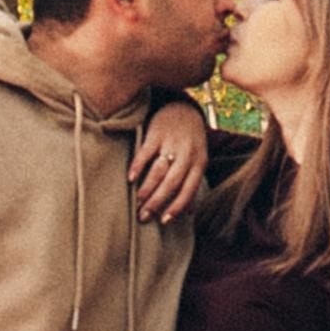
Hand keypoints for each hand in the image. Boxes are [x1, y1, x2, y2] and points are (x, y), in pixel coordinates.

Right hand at [130, 100, 208, 223]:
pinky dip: (137, 166)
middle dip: (157, 202)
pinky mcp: (156, 133)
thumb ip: (192, 184)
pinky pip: (145, 153)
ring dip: (147, 188)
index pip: (188, 190)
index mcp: (199, 163)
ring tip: (137, 201)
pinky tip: (130, 179)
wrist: (184, 109)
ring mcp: (172, 143)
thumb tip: (189, 213)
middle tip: (143, 216)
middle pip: (171, 183)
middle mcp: (187, 154)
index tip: (163, 221)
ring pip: (158, 171)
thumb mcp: (197, 160)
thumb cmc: (190, 141)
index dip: (177, 207)